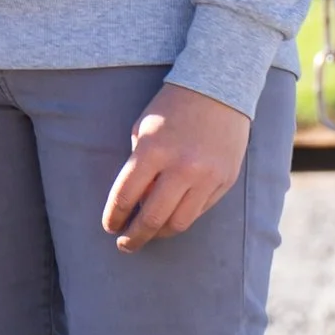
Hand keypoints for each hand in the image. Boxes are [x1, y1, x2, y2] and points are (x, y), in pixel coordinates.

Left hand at [101, 81, 250, 249]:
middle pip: (152, 219)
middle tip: (125, 245)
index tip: (110, 226)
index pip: (125, 196)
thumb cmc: (172, 107)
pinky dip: (182, 216)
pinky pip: (200, 210)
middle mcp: (182, 167)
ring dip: (159, 234)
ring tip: (149, 234)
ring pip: (179, 223)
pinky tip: (172, 215)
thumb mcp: (143, 130)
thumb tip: (135, 204)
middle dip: (134, 237)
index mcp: (153, 150)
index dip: (114, 217)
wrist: (218, 89)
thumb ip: (138, 167)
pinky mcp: (225, 180)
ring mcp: (207, 176)